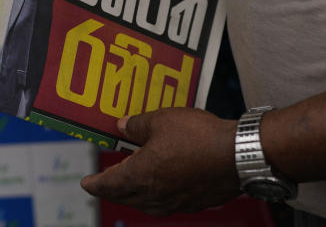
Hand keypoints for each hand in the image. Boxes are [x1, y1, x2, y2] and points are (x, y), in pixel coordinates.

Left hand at [81, 108, 240, 215]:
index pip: (109, 184)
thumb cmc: (200, 137)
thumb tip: (122, 126)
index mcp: (141, 175)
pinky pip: (166, 204)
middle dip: (111, 191)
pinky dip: (156, 197)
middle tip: (104, 185)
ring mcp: (176, 202)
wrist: (239, 155)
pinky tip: (161, 188)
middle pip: (125, 197)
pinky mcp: (194, 203)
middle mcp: (156, 194)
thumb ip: (137, 125)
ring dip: (133, 196)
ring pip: (146, 204)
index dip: (95, 184)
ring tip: (129, 187)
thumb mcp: (160, 120)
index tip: (86, 183)